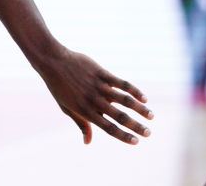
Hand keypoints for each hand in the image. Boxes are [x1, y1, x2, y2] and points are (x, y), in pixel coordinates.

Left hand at [36, 46, 152, 143]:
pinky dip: (134, 90)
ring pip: (124, 100)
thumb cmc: (59, 87)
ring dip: (140, 109)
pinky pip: (122, 83)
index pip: (109, 128)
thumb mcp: (67, 109)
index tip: (136, 142)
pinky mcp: (102, 73)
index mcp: (85, 112)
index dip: (124, 136)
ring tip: (151, 116)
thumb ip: (81, 124)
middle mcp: (94, 101)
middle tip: (149, 133)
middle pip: (120, 117)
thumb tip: (88, 142)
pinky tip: (144, 98)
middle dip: (136, 126)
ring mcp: (99, 86)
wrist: (54, 62)